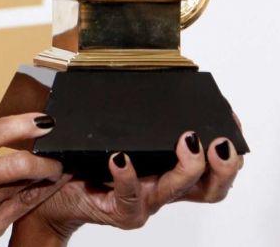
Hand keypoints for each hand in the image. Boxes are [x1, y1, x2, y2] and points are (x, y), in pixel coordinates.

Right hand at [0, 114, 71, 246]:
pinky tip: (51, 184)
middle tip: (58, 149)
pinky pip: (23, 207)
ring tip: (60, 163)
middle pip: (14, 166)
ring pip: (24, 187)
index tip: (42, 120)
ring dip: (47, 174)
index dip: (19, 126)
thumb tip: (2, 138)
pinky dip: (40, 193)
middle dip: (44, 158)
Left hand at [14, 130, 243, 242]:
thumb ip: (124, 109)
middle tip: (222, 142)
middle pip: (208, 187)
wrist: (48, 189)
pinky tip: (121, 158)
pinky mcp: (116, 210)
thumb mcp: (108, 129)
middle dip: (222, 166)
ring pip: (175, 190)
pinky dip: (127, 176)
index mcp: (165, 168)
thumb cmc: (79, 156)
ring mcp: (142, 201)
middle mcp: (160, 186)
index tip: (231, 119)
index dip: (226, 146)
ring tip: (187, 143)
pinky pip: (129, 197)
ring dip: (187, 167)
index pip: (209, 164)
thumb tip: (131, 68)